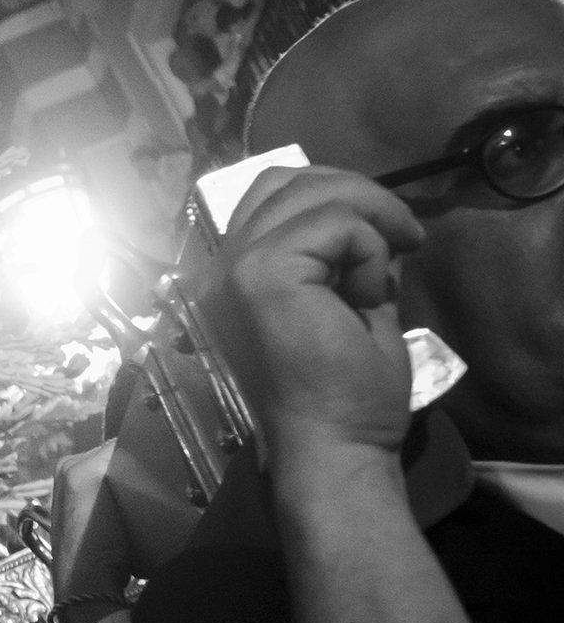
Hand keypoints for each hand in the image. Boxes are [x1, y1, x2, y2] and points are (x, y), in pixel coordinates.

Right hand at [212, 165, 422, 460]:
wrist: (332, 444)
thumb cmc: (343, 393)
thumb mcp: (348, 302)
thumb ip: (344, 255)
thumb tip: (374, 214)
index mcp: (232, 275)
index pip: (270, 192)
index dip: (333, 196)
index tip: (384, 239)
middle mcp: (220, 265)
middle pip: (286, 179)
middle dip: (357, 196)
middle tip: (403, 240)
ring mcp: (233, 267)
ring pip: (314, 192)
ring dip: (369, 223)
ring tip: (381, 277)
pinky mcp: (259, 273)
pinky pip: (336, 225)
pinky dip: (369, 252)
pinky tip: (363, 298)